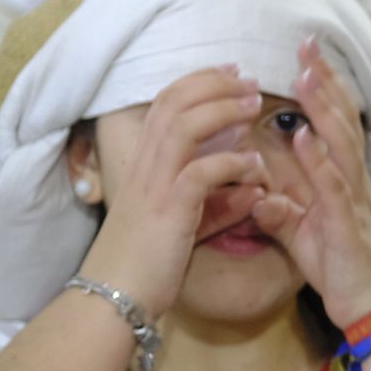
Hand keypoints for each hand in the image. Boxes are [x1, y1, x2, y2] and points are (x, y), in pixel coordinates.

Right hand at [79, 67, 271, 318]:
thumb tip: (255, 190)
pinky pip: (200, 172)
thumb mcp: (188, 223)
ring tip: (254, 105)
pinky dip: (230, 162)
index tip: (233, 72)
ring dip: (222, 109)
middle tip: (249, 80)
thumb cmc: (150, 262)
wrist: (114, 298)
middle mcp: (144, 166)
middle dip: (214, 84)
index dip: (199, 82)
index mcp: (144, 163)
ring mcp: (153, 185)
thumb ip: (220, 202)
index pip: (166, 104)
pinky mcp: (167, 210)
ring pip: (183, 126)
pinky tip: (254, 165)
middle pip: (174, 103)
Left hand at [251, 38, 370, 327]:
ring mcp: (352, 200)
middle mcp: (351, 181)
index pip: (332, 124)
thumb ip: (279, 211)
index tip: (303, 56)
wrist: (370, 307)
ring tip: (306, 75)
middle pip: (341, 121)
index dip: (320, 89)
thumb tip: (255, 192)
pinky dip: (317, 157)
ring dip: (323, 108)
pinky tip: (303, 133)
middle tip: (308, 44)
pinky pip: (332, 185)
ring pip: (341, 144)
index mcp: (341, 179)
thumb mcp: (301, 236)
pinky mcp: (345, 224)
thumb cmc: (339, 270)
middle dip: (325, 82)